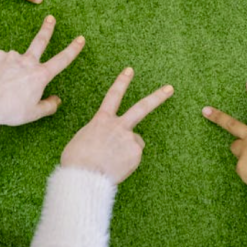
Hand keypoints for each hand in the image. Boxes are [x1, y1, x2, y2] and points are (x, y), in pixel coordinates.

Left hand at [0, 15, 85, 124]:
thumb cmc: (10, 110)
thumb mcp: (33, 114)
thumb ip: (48, 106)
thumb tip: (57, 100)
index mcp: (40, 75)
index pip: (62, 60)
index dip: (73, 49)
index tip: (80, 39)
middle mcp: (28, 61)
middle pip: (40, 41)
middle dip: (47, 29)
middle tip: (50, 18)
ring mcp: (12, 56)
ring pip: (16, 60)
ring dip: (13, 68)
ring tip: (4, 84)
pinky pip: (1, 61)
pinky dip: (0, 68)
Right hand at [61, 67, 172, 183]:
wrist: (84, 176)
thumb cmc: (76, 161)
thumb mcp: (82, 140)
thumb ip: (98, 135)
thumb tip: (106, 142)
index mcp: (102, 120)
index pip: (113, 95)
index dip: (122, 82)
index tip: (130, 70)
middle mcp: (118, 126)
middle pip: (142, 107)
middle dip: (157, 97)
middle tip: (170, 88)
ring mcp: (129, 138)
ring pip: (135, 142)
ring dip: (127, 150)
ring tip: (112, 161)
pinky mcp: (136, 153)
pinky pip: (134, 157)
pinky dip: (127, 163)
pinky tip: (116, 168)